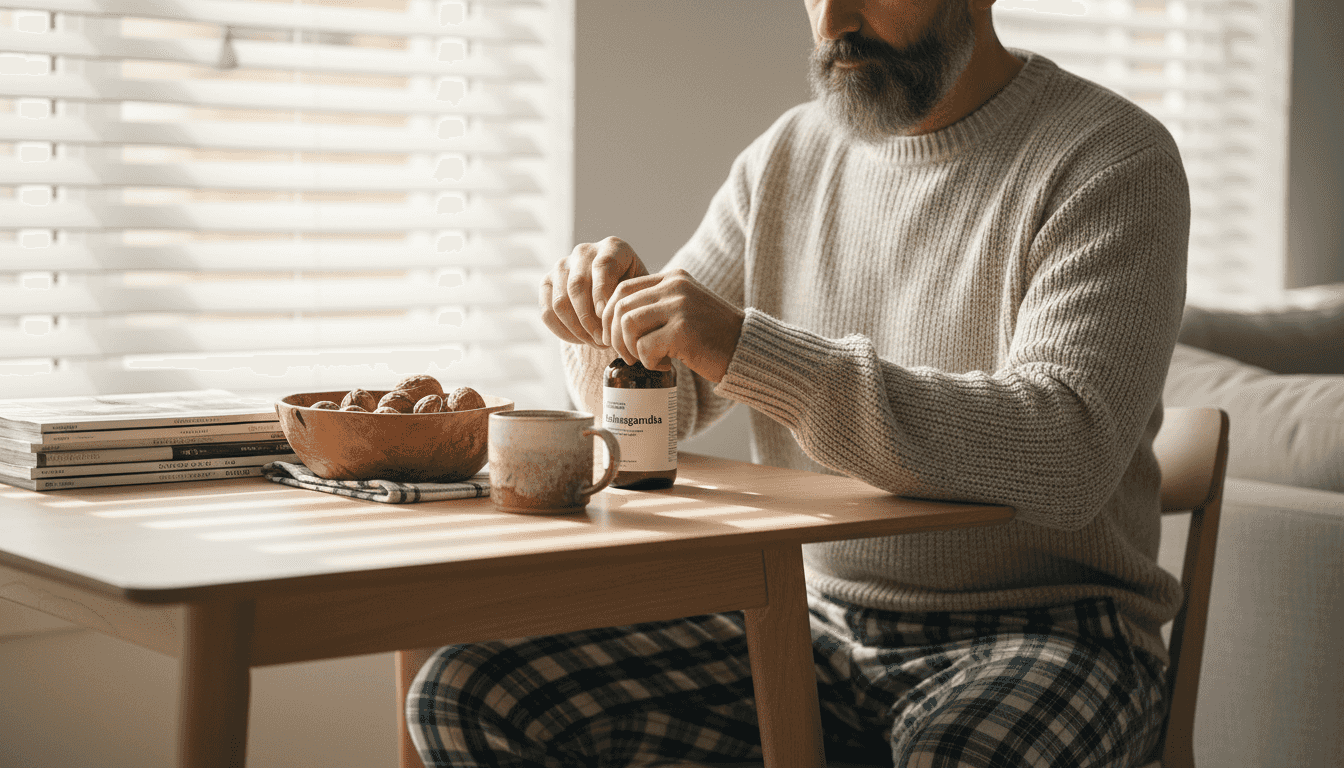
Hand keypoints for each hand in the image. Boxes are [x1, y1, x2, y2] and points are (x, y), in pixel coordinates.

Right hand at [539, 237, 647, 346]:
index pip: (602, 266)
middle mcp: (584, 252)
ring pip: (560, 302)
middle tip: (604, 341)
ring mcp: (562, 266)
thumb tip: (612, 317)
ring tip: (596, 343)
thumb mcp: (640, 292)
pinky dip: (563, 331)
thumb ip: (631, 299)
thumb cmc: (633, 293)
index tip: (607, 316)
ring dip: (577, 329)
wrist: (617, 295)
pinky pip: (547, 312)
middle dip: (589, 319)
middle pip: (577, 286)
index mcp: (612, 247)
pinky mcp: (547, 283)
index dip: (603, 293)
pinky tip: (581, 340)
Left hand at [603, 268, 744, 382]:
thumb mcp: (686, 307)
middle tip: (628, 355)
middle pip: (620, 307)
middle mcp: (675, 287)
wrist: (747, 350)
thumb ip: (658, 304)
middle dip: (615, 337)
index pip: (623, 288)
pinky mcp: (683, 331)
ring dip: (630, 349)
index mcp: (673, 279)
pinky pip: (645, 347)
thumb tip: (616, 318)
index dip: (609, 316)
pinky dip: (649, 362)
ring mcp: (680, 308)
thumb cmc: (713, 336)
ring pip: (628, 326)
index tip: (614, 337)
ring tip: (646, 360)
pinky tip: (665, 365)